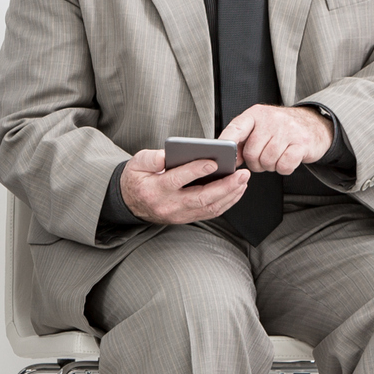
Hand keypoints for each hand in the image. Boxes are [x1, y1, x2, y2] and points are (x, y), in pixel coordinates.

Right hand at [120, 147, 251, 225]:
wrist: (130, 203)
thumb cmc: (137, 179)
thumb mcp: (136, 163)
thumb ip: (151, 158)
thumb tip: (167, 155)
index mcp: (155, 189)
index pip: (177, 180)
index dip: (197, 170)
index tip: (214, 161)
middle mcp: (168, 205)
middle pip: (201, 198)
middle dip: (225, 186)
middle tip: (241, 174)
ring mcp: (178, 215)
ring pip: (209, 208)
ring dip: (230, 195)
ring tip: (243, 180)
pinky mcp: (185, 218)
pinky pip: (209, 212)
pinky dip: (226, 202)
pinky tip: (236, 190)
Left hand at [219, 104, 333, 175]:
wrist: (315, 125)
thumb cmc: (281, 130)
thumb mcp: (259, 127)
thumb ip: (241, 140)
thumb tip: (229, 160)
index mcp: (256, 114)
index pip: (236, 128)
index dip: (226, 143)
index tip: (222, 155)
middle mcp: (272, 119)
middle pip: (251, 153)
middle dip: (255, 162)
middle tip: (263, 158)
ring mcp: (289, 130)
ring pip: (267, 162)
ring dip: (269, 166)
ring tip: (276, 156)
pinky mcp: (302, 143)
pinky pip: (284, 166)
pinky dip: (283, 168)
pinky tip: (286, 159)